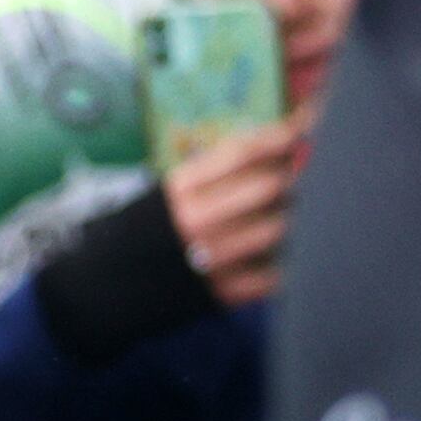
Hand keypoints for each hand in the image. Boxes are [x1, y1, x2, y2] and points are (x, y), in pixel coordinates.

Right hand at [161, 121, 305, 308]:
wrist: (114, 288)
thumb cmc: (156, 232)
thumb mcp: (175, 193)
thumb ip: (222, 172)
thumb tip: (284, 143)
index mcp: (181, 187)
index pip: (243, 151)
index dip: (282, 135)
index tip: (306, 128)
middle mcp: (195, 218)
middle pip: (270, 186)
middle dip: (294, 180)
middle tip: (301, 184)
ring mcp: (210, 257)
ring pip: (278, 227)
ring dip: (293, 220)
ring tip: (287, 220)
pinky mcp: (224, 292)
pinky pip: (276, 271)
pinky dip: (287, 262)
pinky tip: (281, 257)